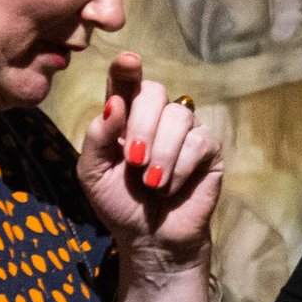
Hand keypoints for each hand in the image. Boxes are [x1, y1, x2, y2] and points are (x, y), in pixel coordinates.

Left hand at [76, 52, 222, 266]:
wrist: (149, 239)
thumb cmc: (118, 203)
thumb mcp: (93, 173)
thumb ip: (97, 137)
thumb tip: (115, 103)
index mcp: (124, 115)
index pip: (126, 81)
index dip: (127, 68)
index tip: (128, 63)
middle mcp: (156, 116)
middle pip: (154, 92)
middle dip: (141, 125)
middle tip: (133, 160)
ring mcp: (184, 131)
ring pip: (179, 115)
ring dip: (161, 151)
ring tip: (150, 182)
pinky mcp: (208, 150)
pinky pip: (199, 141)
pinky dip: (180, 167)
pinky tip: (170, 187)